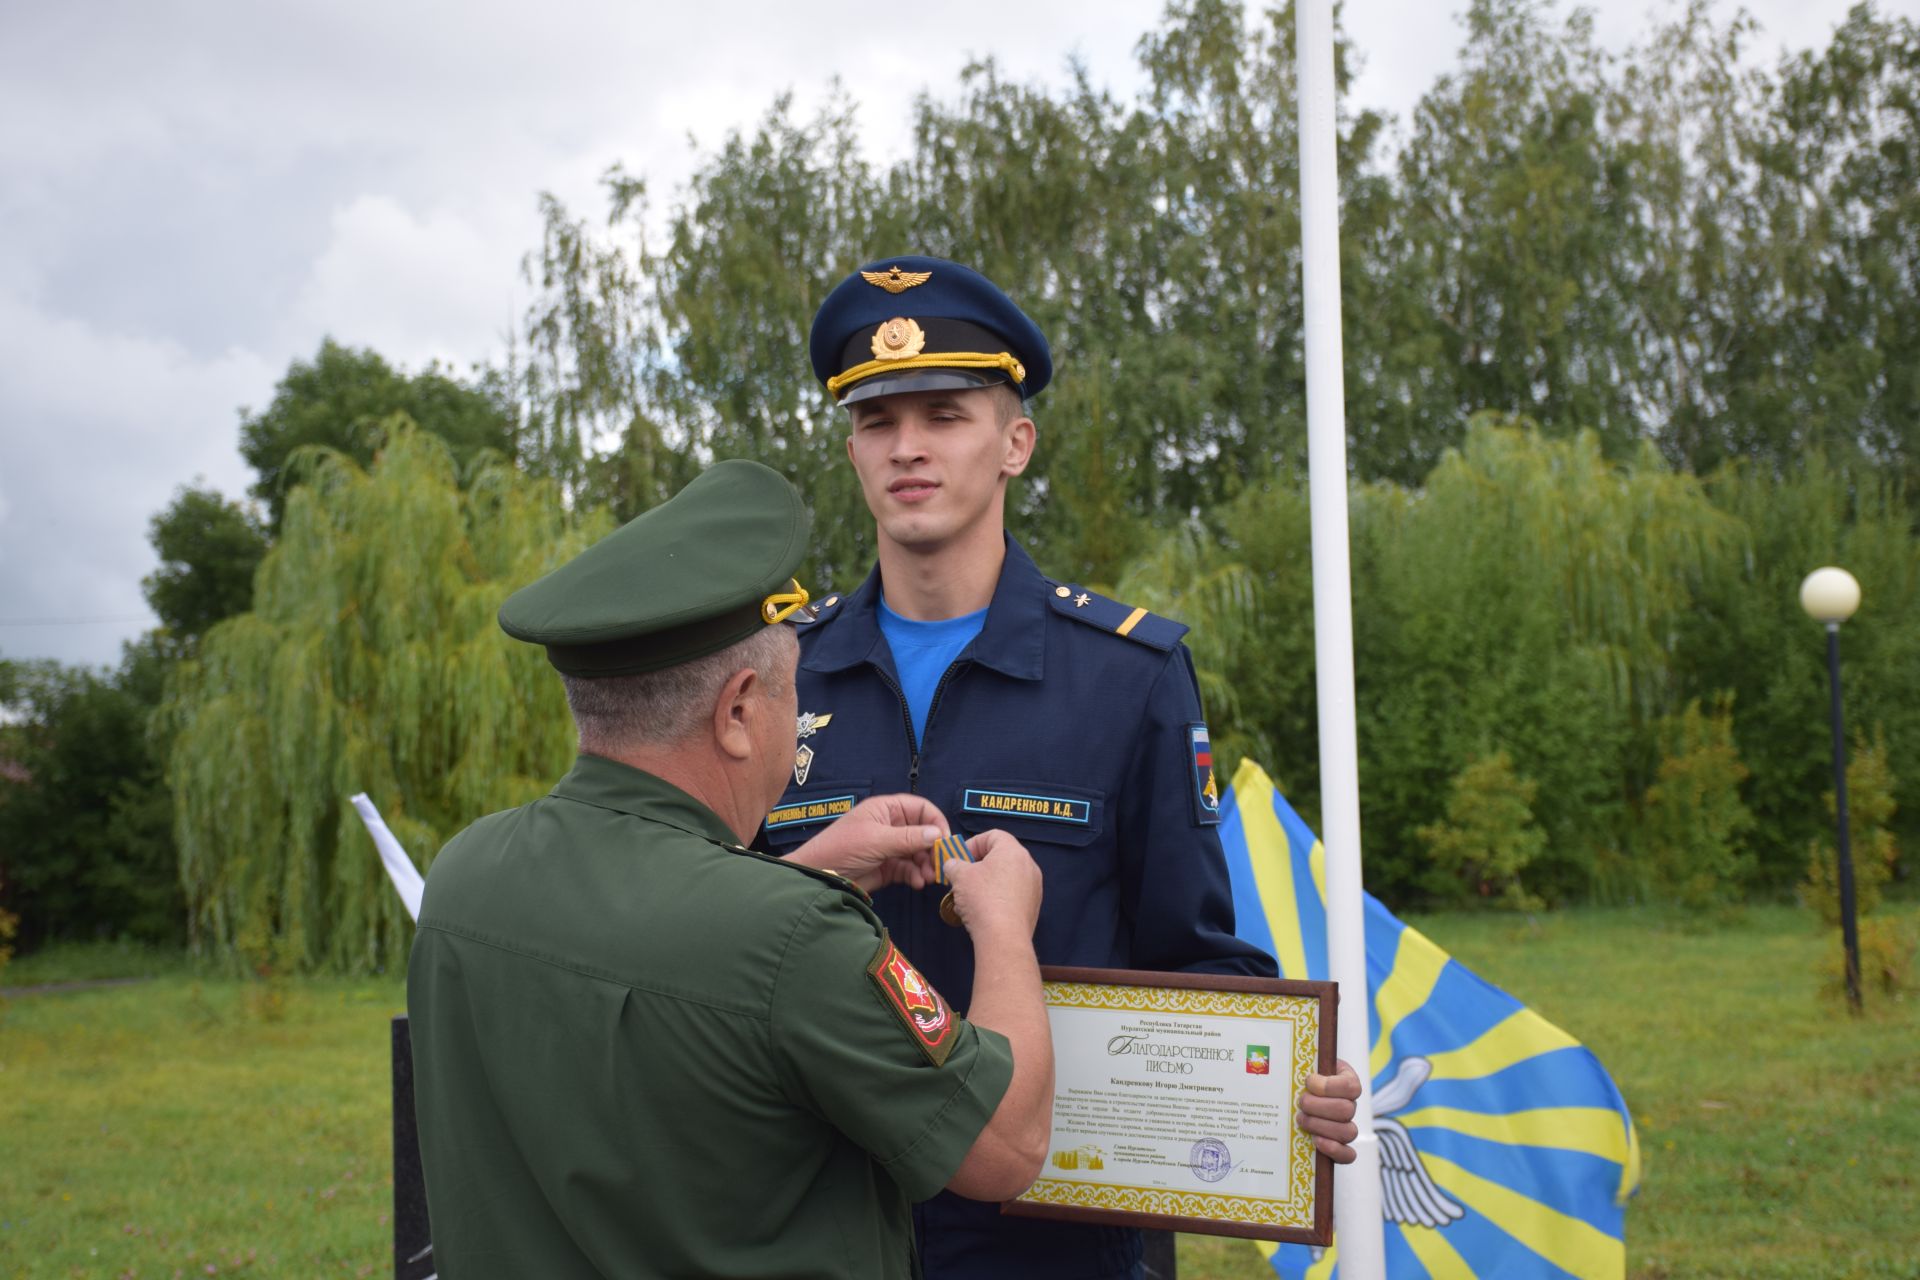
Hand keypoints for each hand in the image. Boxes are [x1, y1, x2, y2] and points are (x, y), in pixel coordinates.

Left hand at [784, 794, 947, 889]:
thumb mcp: (876, 839)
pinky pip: (909, 869)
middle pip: (922, 832)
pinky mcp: (887, 868)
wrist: (818, 877)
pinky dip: (916, 875)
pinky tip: (918, 883)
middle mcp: (890, 826)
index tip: (945, 839)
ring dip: (926, 865)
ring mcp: (889, 848)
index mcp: (886, 809)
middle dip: (932, 848)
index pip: (920, 808)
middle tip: (941, 864)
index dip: (935, 821)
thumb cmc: (841, 848)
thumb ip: (908, 838)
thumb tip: (937, 834)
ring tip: (929, 878)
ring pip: (918, 853)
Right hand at [943, 829, 1042, 940]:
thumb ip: (954, 864)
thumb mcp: (959, 876)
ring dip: (987, 882)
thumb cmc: (982, 899)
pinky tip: (984, 911)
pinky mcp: (1033, 907)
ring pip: (1007, 877)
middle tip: (962, 877)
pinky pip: (1013, 894)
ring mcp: (1033, 887)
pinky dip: (998, 897)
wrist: (1003, 937)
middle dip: (979, 865)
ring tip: (970, 896)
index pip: (993, 835)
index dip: (973, 843)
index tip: (960, 857)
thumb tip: (952, 865)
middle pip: (1001, 856)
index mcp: (1013, 851)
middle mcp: (1029, 866)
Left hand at [1296, 1059, 1361, 1162]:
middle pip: (1347, 1110)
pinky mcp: (1341, 1146)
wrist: (1298, 1095)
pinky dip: (1334, 1150)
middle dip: (1318, 1106)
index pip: (1350, 1087)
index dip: (1328, 1086)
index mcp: (1347, 1081)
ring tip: (1300, 1119)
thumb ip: (1303, 1063)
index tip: (1308, 1081)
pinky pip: (1348, 1155)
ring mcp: (1347, 1126)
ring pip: (1348, 1132)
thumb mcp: (1305, 1065)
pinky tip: (1316, 1141)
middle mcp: (1350, 1105)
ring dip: (1320, 1126)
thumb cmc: (1301, 1077)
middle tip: (1300, 1102)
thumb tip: (1284, 1058)